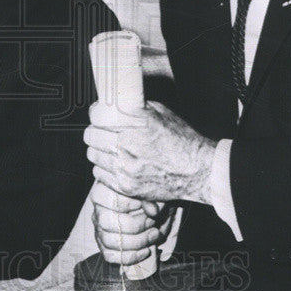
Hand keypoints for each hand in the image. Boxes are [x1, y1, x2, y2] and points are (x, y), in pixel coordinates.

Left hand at [84, 100, 216, 204]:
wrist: (198, 170)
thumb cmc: (182, 140)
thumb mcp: (160, 112)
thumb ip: (133, 107)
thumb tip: (110, 103)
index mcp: (136, 125)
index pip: (97, 118)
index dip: (97, 115)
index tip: (99, 115)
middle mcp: (128, 147)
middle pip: (92, 137)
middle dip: (96, 132)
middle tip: (103, 131)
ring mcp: (126, 169)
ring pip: (93, 156)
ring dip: (99, 150)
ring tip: (109, 148)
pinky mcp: (127, 187)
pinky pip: (100, 174)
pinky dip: (104, 168)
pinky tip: (115, 163)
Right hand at [91, 198, 175, 265]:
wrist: (155, 212)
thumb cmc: (152, 198)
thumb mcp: (154, 193)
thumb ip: (151, 197)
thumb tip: (151, 210)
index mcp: (105, 189)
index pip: (105, 198)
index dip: (127, 204)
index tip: (146, 205)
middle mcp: (98, 209)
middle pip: (106, 222)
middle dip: (134, 225)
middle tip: (153, 223)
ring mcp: (99, 228)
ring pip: (108, 241)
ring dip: (136, 242)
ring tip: (154, 235)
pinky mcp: (104, 245)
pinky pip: (110, 256)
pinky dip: (130, 256)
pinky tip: (146, 250)